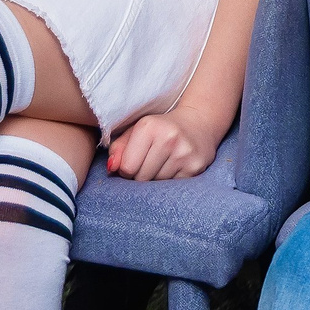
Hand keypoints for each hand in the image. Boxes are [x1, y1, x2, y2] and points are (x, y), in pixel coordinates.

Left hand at [107, 109, 221, 180]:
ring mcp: (184, 153)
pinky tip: (174, 168)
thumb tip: (111, 169)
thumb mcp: (136, 131)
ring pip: (157, 185)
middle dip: (141, 176)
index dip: (126, 170)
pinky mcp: (195, 166)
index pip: (127, 167)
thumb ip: (118, 148)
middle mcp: (168, 139)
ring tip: (162, 164)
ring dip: (156, 180)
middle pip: (141, 178)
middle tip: (149, 164)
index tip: (134, 163)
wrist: (199, 123)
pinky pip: (173, 187)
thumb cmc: (160, 129)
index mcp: (149, 127)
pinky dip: (170, 182)